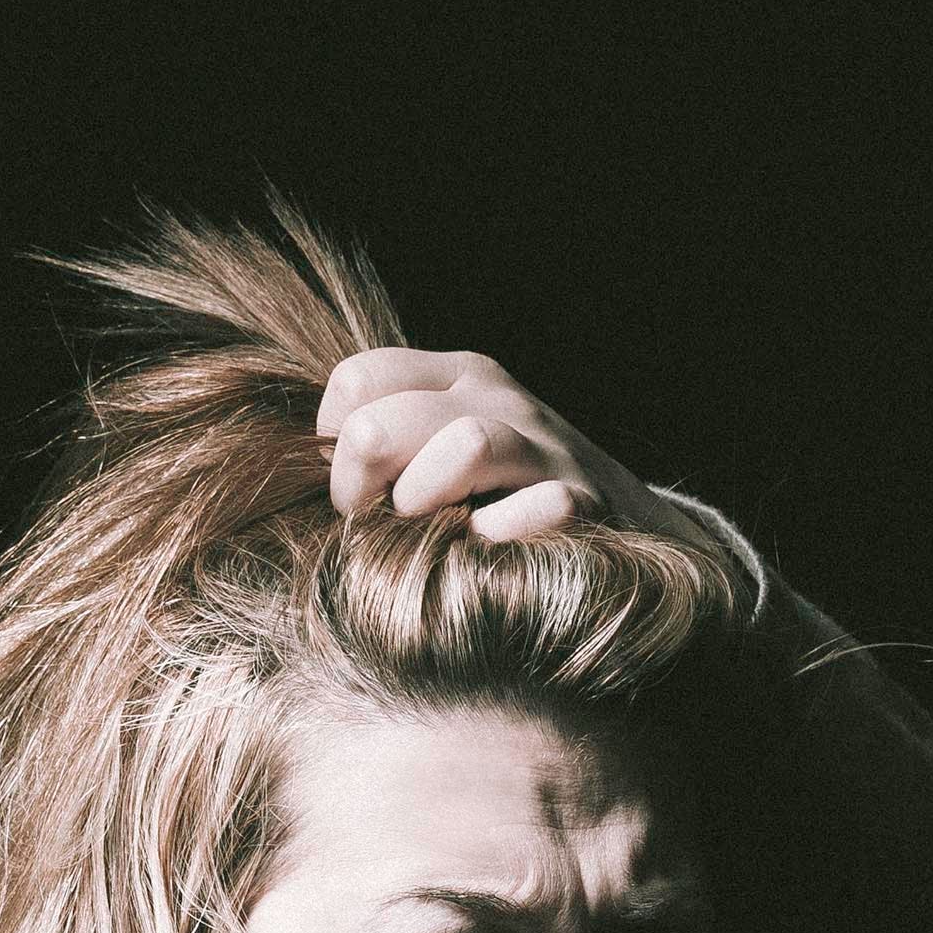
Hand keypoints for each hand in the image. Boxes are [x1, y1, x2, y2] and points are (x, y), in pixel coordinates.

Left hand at [315, 348, 707, 547]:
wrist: (631, 529)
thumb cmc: (507, 498)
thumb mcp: (447, 447)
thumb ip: (388, 440)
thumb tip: (300, 469)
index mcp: (458, 377)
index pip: (357, 381)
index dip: (335, 443)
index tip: (358, 487)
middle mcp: (499, 399)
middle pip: (382, 422)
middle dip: (358, 488)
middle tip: (375, 524)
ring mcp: (545, 449)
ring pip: (465, 445)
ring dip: (428, 504)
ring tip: (434, 532)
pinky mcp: (583, 505)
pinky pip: (533, 513)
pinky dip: (500, 541)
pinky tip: (492, 555)